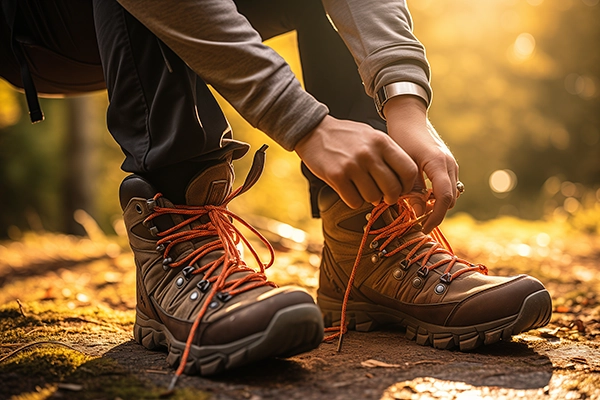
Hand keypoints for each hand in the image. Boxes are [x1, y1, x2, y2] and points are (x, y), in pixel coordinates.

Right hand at [295, 115, 417, 208]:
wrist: (313, 131)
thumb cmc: (346, 136)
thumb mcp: (372, 136)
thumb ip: (389, 154)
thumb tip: (405, 181)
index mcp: (382, 142)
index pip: (409, 170)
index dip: (408, 186)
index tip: (401, 189)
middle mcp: (369, 153)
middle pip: (393, 189)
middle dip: (390, 198)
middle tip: (384, 196)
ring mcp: (352, 165)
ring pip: (373, 198)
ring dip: (370, 199)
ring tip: (363, 189)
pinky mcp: (336, 176)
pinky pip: (354, 201)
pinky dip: (353, 201)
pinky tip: (350, 190)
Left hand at [384, 95, 458, 232]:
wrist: (409, 118)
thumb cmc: (402, 137)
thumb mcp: (403, 164)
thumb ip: (411, 188)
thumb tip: (419, 213)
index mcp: (438, 164)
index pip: (443, 199)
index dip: (435, 217)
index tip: (422, 228)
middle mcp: (450, 165)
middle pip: (450, 199)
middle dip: (436, 214)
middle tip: (417, 223)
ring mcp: (451, 164)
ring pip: (450, 194)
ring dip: (437, 206)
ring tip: (417, 213)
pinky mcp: (448, 165)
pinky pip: (447, 187)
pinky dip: (437, 196)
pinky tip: (421, 199)